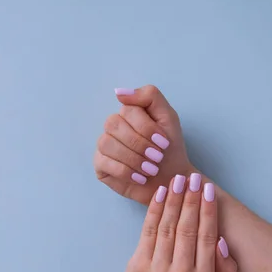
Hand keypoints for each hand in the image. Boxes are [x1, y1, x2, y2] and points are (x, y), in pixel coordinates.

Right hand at [94, 85, 193, 204]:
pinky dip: (125, 171)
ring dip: (132, 158)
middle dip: (139, 143)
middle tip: (157, 158)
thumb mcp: (168, 117)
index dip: (146, 127)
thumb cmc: (170, 149)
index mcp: (128, 113)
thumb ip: (150, 96)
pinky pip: (103, 162)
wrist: (171, 179)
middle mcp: (113, 127)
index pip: (127, 109)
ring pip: (107, 143)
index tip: (164, 143)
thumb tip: (118, 92)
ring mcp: (104, 146)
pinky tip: (140, 177)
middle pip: (113, 124)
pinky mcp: (100, 166)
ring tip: (150, 169)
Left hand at [122, 173, 237, 271]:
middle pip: (187, 230)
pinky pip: (148, 231)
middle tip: (195, 178)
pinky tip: (161, 193)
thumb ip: (224, 268)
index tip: (209, 190)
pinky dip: (155, 210)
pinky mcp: (138, 265)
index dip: (208, 212)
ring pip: (168, 227)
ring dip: (174, 200)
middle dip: (191, 200)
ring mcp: (157, 271)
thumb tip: (221, 240)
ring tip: (178, 180)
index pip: (206, 239)